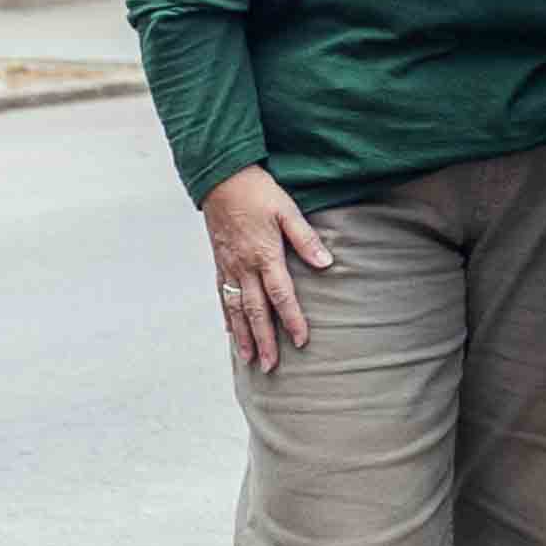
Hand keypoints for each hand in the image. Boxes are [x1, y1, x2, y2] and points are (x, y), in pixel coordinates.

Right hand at [203, 169, 332, 374]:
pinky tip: (231, 331)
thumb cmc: (259, 192)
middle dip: (264, 340)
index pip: (281, 296)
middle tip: (270, 366)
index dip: (292, 320)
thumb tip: (326, 265)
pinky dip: (227, 316)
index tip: (302, 341)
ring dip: (243, 336)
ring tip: (248, 359)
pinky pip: (221, 295)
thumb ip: (307, 239)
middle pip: (255, 311)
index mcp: (264, 255)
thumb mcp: (288, 210)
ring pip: (235, 309)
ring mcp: (228, 266)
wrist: (221, 179)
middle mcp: (243, 267)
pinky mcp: (218, 262)